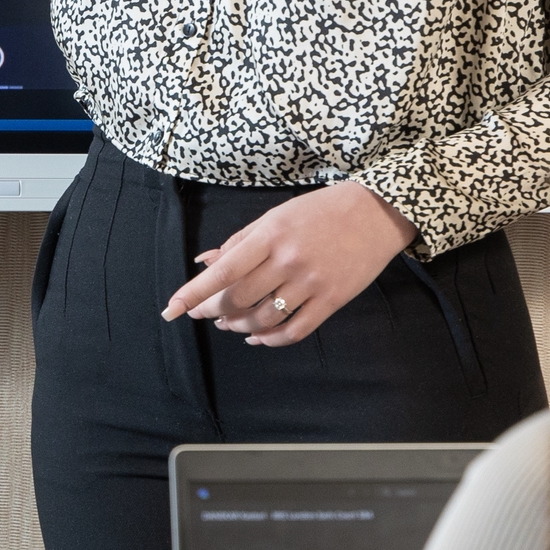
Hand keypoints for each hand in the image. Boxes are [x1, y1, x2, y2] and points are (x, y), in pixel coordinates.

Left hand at [160, 179, 412, 347]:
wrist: (376, 212)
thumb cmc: (319, 211)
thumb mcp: (275, 216)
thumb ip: (239, 241)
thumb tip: (204, 263)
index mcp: (270, 235)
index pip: (224, 270)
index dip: (195, 292)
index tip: (172, 309)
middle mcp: (288, 260)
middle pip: (239, 298)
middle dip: (213, 310)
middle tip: (203, 313)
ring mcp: (312, 283)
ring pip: (264, 318)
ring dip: (239, 326)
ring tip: (228, 324)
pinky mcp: (332, 300)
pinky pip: (295, 330)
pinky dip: (271, 339)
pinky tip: (257, 337)